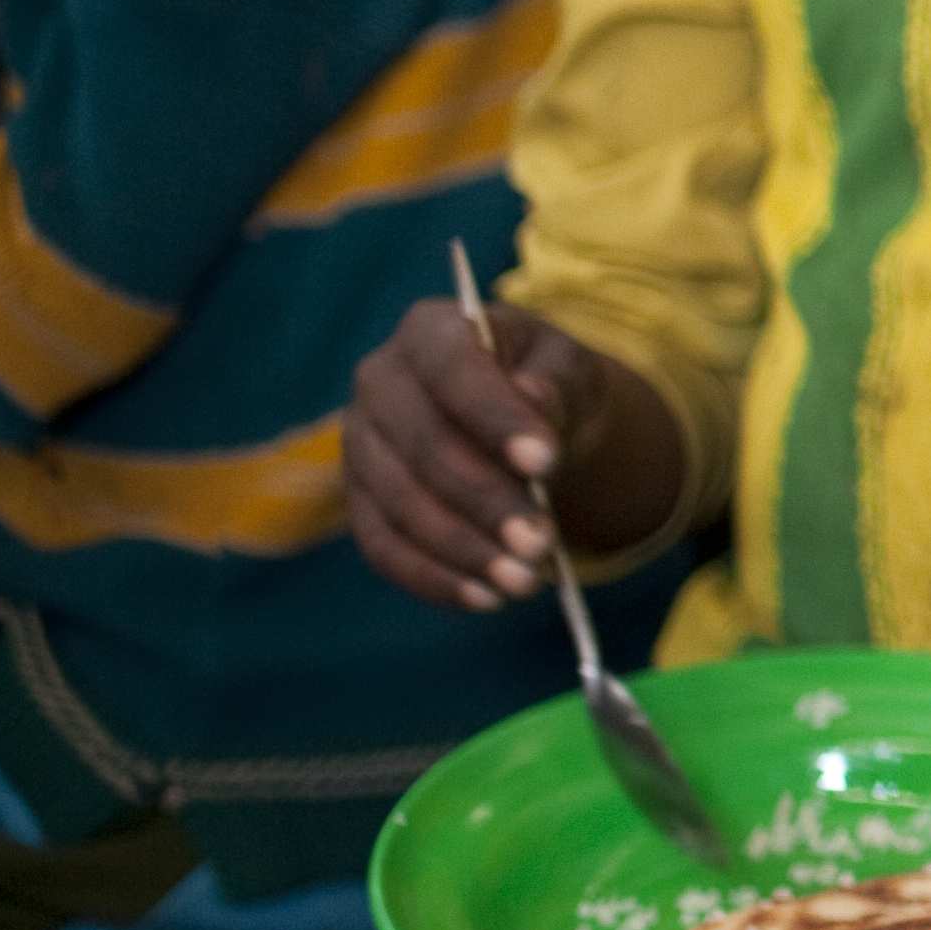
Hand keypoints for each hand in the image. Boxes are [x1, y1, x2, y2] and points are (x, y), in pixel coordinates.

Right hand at [344, 294, 654, 612]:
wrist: (526, 424)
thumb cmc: (549, 386)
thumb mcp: (571, 371)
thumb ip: (555, 383)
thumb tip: (532, 400)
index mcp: (430, 330)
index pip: (452, 369)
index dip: (496, 417)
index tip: (546, 461)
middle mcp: (379, 381)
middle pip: (423, 448)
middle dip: (486, 501)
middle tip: (541, 542)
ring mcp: (360, 443)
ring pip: (401, 505)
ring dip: (463, 550)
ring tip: (524, 581)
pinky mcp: (360, 499)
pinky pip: (384, 546)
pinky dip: (433, 578)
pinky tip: (484, 599)